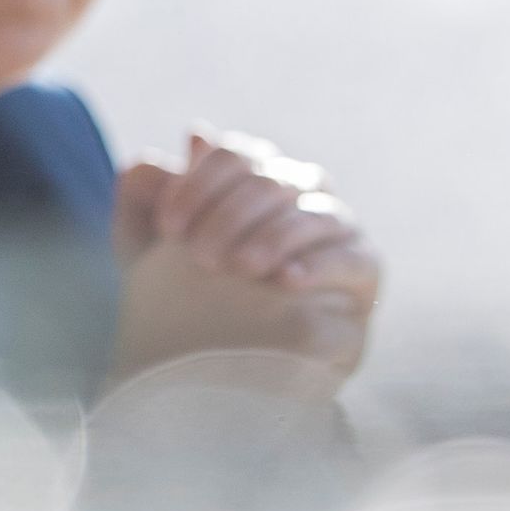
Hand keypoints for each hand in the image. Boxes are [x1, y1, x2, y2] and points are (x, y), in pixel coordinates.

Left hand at [109, 129, 378, 388]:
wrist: (218, 374)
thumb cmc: (182, 300)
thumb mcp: (147, 252)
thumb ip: (150, 194)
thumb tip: (195, 136)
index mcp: (255, 178)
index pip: (235, 156)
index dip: (198, 183)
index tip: (167, 227)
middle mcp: (304, 195)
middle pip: (273, 179)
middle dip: (229, 215)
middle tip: (198, 258)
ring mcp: (338, 234)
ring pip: (316, 212)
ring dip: (274, 235)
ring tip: (240, 267)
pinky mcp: (362, 280)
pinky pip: (355, 258)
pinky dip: (321, 264)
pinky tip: (287, 279)